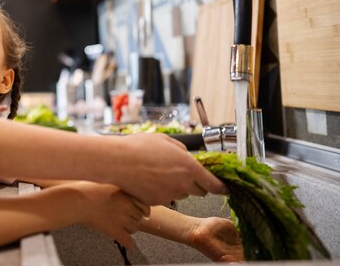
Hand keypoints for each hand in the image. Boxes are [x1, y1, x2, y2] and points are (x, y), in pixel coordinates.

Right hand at [61, 182, 149, 248]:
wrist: (75, 201)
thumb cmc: (85, 190)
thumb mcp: (106, 183)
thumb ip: (118, 189)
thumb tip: (125, 195)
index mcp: (125, 193)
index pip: (145, 205)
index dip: (143, 209)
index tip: (143, 212)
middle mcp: (126, 206)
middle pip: (139, 217)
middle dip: (132, 218)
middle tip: (124, 217)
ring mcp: (120, 219)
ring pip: (134, 229)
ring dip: (129, 228)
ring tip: (120, 226)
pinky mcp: (114, 231)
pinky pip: (128, 241)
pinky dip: (128, 243)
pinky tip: (125, 241)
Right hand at [108, 134, 226, 205]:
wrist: (117, 161)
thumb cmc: (139, 147)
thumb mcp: (166, 140)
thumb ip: (182, 151)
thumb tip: (187, 157)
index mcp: (189, 167)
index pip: (214, 184)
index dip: (221, 187)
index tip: (224, 187)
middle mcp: (183, 184)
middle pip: (199, 191)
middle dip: (195, 183)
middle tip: (181, 173)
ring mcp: (170, 195)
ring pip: (182, 194)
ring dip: (177, 187)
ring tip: (159, 173)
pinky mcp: (157, 202)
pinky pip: (166, 198)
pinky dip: (162, 191)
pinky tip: (150, 180)